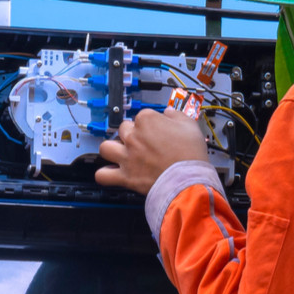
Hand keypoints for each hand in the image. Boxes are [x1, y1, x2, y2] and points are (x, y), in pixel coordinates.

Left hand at [94, 109, 209, 194]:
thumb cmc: (191, 155)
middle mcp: (133, 137)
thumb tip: (168, 112)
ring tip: (121, 153)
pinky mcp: (125, 176)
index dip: (151, 124)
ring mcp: (127, 156)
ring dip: (112, 149)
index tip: (157, 131)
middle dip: (132, 134)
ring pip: (106, 148)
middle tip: (142, 143)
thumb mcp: (190, 126)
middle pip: (123, 129)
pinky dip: (104, 174)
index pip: (142, 116)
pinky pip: (102, 175)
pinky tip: (111, 172)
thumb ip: (176, 115)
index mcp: (147, 121)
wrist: (189, 180)